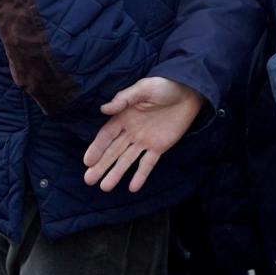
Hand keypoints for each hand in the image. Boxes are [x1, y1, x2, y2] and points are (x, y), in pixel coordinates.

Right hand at [83, 77, 202, 192]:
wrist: (188, 92)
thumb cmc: (163, 86)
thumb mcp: (143, 88)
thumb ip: (124, 99)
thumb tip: (104, 109)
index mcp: (124, 117)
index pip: (106, 135)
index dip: (97, 148)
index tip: (87, 161)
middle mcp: (131, 132)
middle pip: (113, 151)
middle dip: (101, 165)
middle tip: (89, 180)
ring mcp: (144, 141)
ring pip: (127, 160)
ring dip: (116, 173)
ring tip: (105, 187)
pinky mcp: (159, 147)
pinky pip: (148, 163)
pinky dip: (141, 175)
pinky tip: (133, 188)